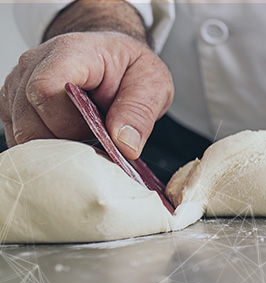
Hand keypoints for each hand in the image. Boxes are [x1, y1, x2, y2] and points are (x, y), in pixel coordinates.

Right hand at [1, 31, 171, 158]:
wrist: (112, 57)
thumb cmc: (129, 67)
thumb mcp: (152, 83)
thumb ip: (140, 112)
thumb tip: (124, 144)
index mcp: (69, 52)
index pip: (45, 90)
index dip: (69, 122)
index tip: (97, 130)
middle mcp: (33, 65)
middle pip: (29, 120)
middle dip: (65, 142)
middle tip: (96, 140)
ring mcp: (17, 85)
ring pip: (20, 133)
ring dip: (55, 147)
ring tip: (85, 136)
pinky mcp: (12, 105)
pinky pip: (18, 137)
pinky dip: (45, 148)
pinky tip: (69, 140)